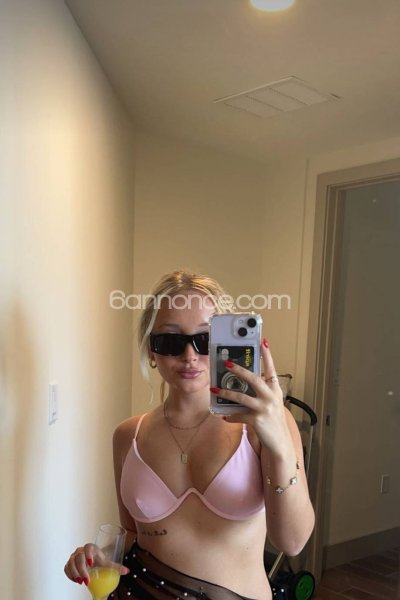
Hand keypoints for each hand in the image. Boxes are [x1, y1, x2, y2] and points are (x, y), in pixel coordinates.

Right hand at [64, 544, 129, 585]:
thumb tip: (127, 571)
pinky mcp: (68, 563)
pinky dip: (70, 575)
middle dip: (82, 570)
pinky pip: (66, 568)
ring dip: (74, 573)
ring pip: (70, 563)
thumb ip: (115, 567)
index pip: (88, 547)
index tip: (92, 564)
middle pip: (79, 558)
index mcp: (90, 547)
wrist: (91, 562)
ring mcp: (73, 557)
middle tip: (86, 581)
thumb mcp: (106, 563)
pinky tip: (75, 581)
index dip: (89, 554)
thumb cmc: (99, 560)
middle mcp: (80, 550)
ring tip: (80, 582)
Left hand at [214, 340, 292, 455]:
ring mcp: (265, 409)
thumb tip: (243, 381)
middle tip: (227, 363)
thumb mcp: (271, 402)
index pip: (271, 368)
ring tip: (214, 390)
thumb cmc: (273, 420)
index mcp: (275, 390)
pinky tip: (223, 416)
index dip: (267, 355)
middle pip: (254, 379)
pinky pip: (238, 415)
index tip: (263, 341)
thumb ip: (261, 391)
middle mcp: (272, 397)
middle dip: (239, 370)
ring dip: (226, 393)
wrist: (280, 443)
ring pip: (241, 397)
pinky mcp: (257, 420)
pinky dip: (230, 416)